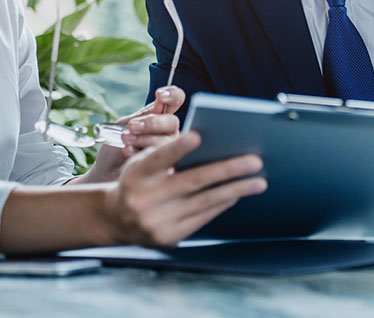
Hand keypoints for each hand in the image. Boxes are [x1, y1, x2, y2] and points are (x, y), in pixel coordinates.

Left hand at [85, 86, 184, 182]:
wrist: (104, 171)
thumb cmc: (115, 145)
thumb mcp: (124, 125)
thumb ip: (142, 116)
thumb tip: (160, 104)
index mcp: (160, 115)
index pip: (176, 99)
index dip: (173, 94)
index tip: (159, 95)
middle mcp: (169, 131)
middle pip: (172, 121)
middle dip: (151, 123)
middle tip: (132, 126)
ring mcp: (171, 149)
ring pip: (169, 140)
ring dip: (144, 139)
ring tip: (125, 141)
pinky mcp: (168, 167)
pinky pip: (165, 158)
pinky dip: (143, 153)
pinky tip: (129, 152)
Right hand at [105, 131, 266, 246]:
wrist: (115, 219)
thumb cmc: (136, 181)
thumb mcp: (140, 162)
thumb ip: (165, 154)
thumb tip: (206, 145)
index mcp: (136, 175)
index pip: (158, 158)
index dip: (177, 147)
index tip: (197, 135)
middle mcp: (145, 199)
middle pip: (191, 182)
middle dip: (226, 170)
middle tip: (253, 161)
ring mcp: (157, 222)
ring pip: (203, 203)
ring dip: (234, 190)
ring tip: (258, 182)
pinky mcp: (169, 237)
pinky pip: (202, 218)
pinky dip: (221, 204)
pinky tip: (235, 194)